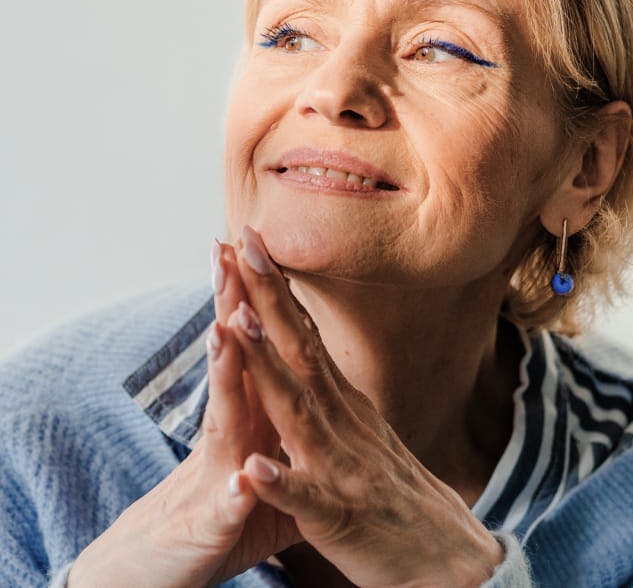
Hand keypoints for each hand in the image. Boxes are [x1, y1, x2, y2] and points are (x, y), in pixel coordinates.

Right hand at [69, 242, 299, 586]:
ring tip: (223, 330)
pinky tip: (243, 477)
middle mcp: (228, 430)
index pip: (254, 342)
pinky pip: (226, 508)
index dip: (259, 296)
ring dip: (224, 375)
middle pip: (232, 360)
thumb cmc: (224, 504)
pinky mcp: (212, 526)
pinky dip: (234, 493)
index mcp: (249, 409)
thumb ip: (271, 408)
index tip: (260, 244)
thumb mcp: (257, 443)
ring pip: (224, 419)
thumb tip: (292, 372)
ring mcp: (217, 473)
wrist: (172, 565)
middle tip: (230, 251)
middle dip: (232, 306)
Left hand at [225, 225, 503, 587]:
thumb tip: (302, 350)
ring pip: (300, 412)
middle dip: (267, 297)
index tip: (249, 241)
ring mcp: (342, 466)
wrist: (446, 558)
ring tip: (238, 327)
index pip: (302, 333)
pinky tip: (253, 469)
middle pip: (300, 351)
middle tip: (243, 243)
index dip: (274, 288)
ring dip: (269, 369)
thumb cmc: (392, 493)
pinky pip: (308, 500)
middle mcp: (341, 421)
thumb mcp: (360, 429)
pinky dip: (282, 483)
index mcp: (340, 403)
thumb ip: (328, 393)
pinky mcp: (341, 518)